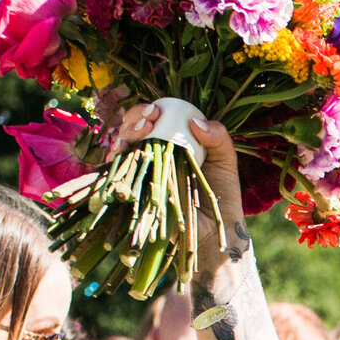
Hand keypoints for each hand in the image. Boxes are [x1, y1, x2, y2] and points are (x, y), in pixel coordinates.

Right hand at [114, 102, 247, 271]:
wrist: (214, 229)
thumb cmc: (222, 194)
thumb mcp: (225, 160)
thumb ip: (218, 137)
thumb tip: (195, 121)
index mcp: (173, 141)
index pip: (154, 118)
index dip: (149, 111)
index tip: (156, 111)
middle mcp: (153, 152)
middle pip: (132, 127)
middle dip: (133, 118)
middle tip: (147, 120)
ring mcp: (141, 171)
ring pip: (121, 144)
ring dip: (123, 133)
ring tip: (138, 132)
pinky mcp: (132, 190)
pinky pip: (115, 171)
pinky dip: (114, 158)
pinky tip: (120, 151)